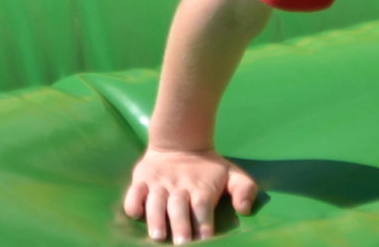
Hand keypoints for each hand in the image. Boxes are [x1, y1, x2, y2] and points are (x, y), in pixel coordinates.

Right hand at [122, 146, 258, 243]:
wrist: (179, 141)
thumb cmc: (208, 167)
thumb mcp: (231, 173)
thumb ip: (244, 189)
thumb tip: (245, 209)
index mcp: (201, 186)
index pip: (202, 205)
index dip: (204, 223)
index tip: (205, 239)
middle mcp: (179, 186)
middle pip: (179, 206)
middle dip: (180, 225)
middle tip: (182, 243)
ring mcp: (158, 183)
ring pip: (156, 201)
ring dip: (156, 218)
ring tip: (158, 235)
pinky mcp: (141, 179)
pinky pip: (134, 192)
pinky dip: (133, 202)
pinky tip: (136, 213)